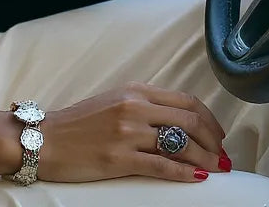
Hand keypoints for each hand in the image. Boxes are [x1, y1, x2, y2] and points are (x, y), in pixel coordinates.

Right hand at [38, 83, 227, 182]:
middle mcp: (134, 107)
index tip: (218, 134)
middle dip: (214, 140)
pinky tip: (197, 178)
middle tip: (222, 155)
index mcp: (134, 90)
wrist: (46, 139)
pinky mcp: (120, 158)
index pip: (185, 100)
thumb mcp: (114, 101)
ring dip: (205, 158)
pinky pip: (162, 165)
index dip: (209, 119)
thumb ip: (144, 106)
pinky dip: (185, 173)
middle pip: (190, 120)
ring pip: (181, 143)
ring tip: (216, 169)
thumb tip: (179, 122)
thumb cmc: (79, 123)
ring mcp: (128, 132)